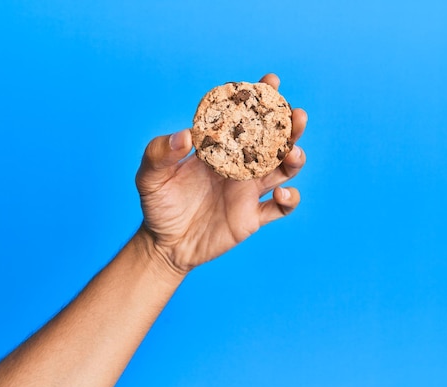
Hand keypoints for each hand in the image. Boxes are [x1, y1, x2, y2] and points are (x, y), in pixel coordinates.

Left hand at [135, 74, 306, 275]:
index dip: (259, 99)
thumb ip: (160, 152)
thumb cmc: (158, 204)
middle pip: (274, 141)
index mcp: (219, 148)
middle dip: (289, 126)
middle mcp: (239, 165)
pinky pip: (281, 208)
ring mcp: (249, 191)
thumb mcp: (149, 176)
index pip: (243, 118)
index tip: (270, 82)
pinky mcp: (253, 217)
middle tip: (297, 114)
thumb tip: (184, 134)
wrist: (165, 244)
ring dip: (295, 158)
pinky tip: (282, 193)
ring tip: (293, 153)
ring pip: (284, 170)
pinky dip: (290, 199)